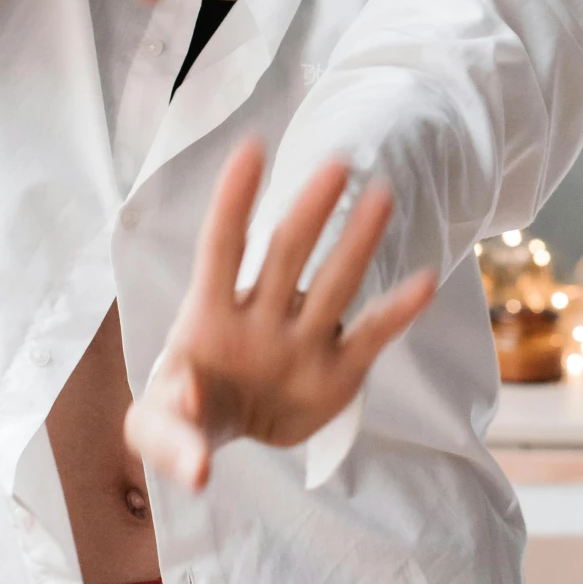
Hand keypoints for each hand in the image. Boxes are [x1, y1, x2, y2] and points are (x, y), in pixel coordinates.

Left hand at [125, 138, 436, 491]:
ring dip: (356, 243)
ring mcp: (301, 339)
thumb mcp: (157, 426)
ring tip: (383, 196)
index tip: (251, 150)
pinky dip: (395, 313)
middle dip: (309, 213)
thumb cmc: (188, 409)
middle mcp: (260, 314)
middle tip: (336, 164)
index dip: (234, 201)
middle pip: (284, 255)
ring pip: (331, 285)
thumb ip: (167, 433)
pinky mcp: (336, 372)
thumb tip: (194, 433)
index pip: (221, 248)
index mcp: (209, 313)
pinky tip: (425, 281)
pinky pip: (368, 337)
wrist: (230, 432)